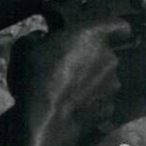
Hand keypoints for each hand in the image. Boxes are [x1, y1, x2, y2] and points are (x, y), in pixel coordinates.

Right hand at [7, 18, 130, 145]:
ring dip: (91, 82)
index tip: (100, 35)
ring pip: (105, 79)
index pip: (120, 26)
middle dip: (92, 59)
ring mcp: (112, 85)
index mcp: (93, 35)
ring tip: (68, 91)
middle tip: (69, 66)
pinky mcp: (109, 108)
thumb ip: (38, 37)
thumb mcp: (25, 47)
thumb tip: (40, 39)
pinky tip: (72, 107)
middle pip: (107, 55)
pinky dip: (91, 103)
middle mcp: (110, 58)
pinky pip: (101, 100)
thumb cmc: (37, 76)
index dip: (113, 30)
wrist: (45, 119)